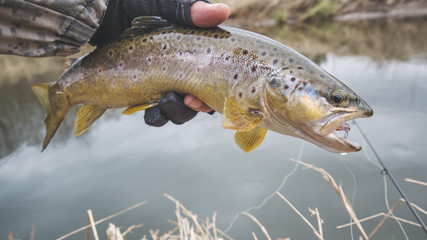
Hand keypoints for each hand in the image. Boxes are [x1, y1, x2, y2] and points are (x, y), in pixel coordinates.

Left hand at [90, 0, 229, 125]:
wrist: (99, 15)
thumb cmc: (132, 6)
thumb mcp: (163, 5)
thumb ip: (190, 9)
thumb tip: (223, 11)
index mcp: (194, 52)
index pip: (213, 78)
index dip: (213, 94)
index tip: (204, 96)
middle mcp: (183, 69)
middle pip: (198, 100)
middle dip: (193, 107)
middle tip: (186, 100)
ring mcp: (164, 82)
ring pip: (179, 110)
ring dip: (175, 112)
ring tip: (165, 101)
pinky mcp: (145, 91)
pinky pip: (156, 114)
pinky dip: (156, 115)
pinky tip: (148, 108)